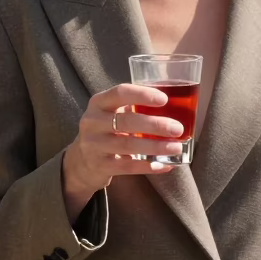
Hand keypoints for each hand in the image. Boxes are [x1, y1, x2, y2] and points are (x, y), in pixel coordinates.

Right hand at [62, 83, 184, 219]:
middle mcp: (92, 121)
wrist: (83, 159)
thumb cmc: (108, 128)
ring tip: (176, 147)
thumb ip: (136, 106)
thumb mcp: (114, 112)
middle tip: (177, 129)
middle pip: (126, 121)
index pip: (120, 93)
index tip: (165, 100)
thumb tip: (178, 105)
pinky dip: (149, 166)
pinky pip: (127, 167)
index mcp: (99, 102)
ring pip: (128, 145)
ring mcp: (93, 145)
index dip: (142, 95)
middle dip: (155, 125)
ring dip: (155, 146)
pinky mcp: (99, 165)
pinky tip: (166, 165)